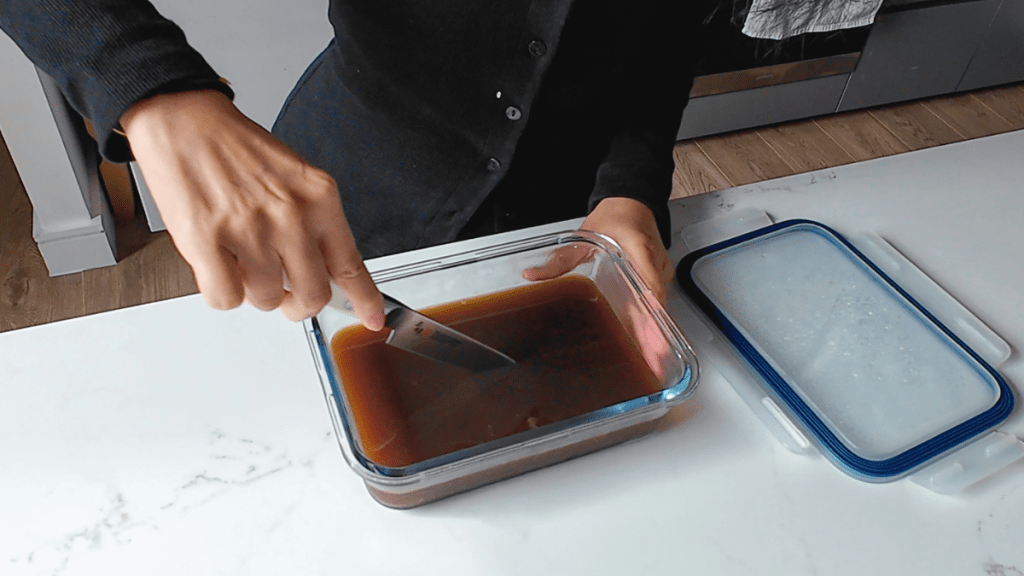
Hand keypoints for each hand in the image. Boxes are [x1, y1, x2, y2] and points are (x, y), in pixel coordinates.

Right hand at [121, 90, 383, 328]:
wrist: (185, 120)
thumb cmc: (237, 150)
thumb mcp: (296, 181)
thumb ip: (314, 226)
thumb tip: (323, 275)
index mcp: (319, 198)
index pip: (350, 264)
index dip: (364, 299)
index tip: (372, 318)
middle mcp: (290, 215)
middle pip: (311, 295)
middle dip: (297, 303)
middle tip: (284, 293)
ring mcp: (250, 229)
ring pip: (267, 300)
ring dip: (254, 291)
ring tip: (242, 259)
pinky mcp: (207, 241)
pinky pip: (226, 298)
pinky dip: (222, 291)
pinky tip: (219, 264)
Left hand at [522, 196, 672, 376]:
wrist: (633, 202)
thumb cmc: (617, 216)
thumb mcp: (585, 236)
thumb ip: (560, 260)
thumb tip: (534, 276)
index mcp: (639, 252)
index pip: (649, 287)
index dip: (650, 315)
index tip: (650, 336)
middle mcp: (654, 265)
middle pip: (657, 306)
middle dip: (655, 336)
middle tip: (652, 362)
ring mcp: (659, 273)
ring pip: (659, 308)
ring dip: (656, 334)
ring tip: (652, 361)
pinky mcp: (657, 279)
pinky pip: (656, 304)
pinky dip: (653, 323)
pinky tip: (648, 343)